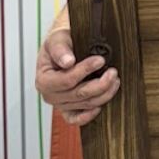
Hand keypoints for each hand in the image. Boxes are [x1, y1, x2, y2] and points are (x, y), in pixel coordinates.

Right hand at [34, 8, 119, 125]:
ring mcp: (60, 105)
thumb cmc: (60, 44)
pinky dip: (89, 115)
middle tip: (113, 72)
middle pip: (78, 94)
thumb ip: (60, 49)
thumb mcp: (57, 39)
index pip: (66, 80)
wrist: (64, 49)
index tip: (100, 60)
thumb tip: (67, 62)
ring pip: (85, 104)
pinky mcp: (69, 110)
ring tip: (115, 80)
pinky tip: (101, 105)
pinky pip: (77, 119)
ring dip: (103, 94)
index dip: (84, 71)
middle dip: (100, 84)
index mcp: (43, 79)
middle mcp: (50, 95)